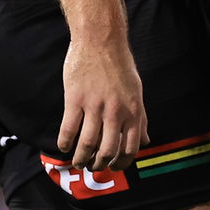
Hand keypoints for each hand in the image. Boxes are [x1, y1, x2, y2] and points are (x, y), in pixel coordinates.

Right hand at [59, 35, 146, 170]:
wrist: (101, 41)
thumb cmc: (120, 66)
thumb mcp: (137, 92)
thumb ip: (141, 118)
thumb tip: (145, 141)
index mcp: (134, 110)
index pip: (131, 147)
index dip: (121, 163)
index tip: (113, 168)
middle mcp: (116, 111)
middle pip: (107, 150)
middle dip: (99, 164)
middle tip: (92, 166)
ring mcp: (95, 106)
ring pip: (87, 144)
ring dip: (81, 159)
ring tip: (78, 162)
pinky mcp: (75, 99)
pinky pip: (69, 129)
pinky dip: (65, 143)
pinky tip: (64, 146)